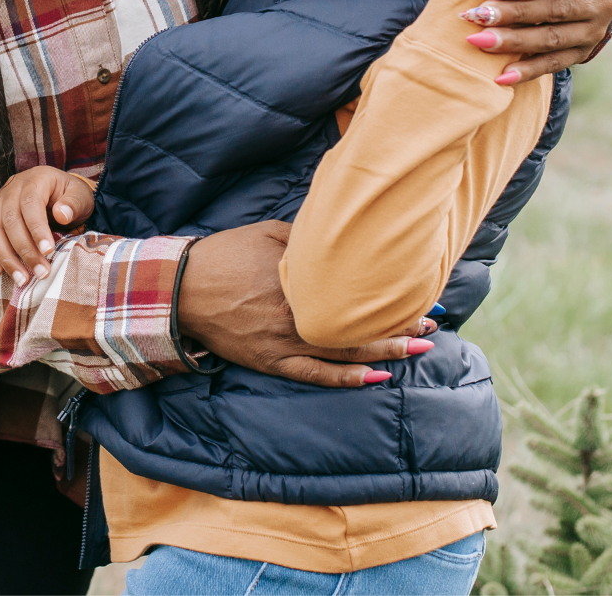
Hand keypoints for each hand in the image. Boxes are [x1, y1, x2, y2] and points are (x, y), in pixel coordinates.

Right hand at [0, 167, 95, 283]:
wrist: (57, 193)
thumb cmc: (69, 198)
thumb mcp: (81, 196)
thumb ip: (73, 203)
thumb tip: (62, 214)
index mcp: (35, 180)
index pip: (30, 202)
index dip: (37, 228)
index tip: (48, 251)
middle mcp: (11, 188)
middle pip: (9, 219)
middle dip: (24, 250)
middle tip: (41, 273)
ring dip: (5, 257)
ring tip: (22, 279)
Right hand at [176, 220, 435, 386]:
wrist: (179, 289)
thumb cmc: (224, 254)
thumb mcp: (269, 234)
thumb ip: (307, 241)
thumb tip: (342, 240)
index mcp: (297, 280)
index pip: (355, 290)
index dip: (391, 295)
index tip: (423, 292)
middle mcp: (296, 315)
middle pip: (357, 323)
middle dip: (398, 325)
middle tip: (433, 325)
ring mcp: (283, 343)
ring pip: (343, 352)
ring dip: (384, 351)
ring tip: (419, 349)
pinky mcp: (271, 361)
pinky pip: (315, 375)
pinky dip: (347, 378)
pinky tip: (376, 378)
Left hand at [461, 0, 611, 85]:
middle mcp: (602, 2)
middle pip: (555, 9)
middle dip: (513, 14)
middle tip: (477, 15)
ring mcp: (595, 31)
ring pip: (551, 38)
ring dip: (513, 42)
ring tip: (479, 41)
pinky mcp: (583, 54)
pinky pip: (553, 65)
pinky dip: (526, 71)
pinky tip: (500, 76)